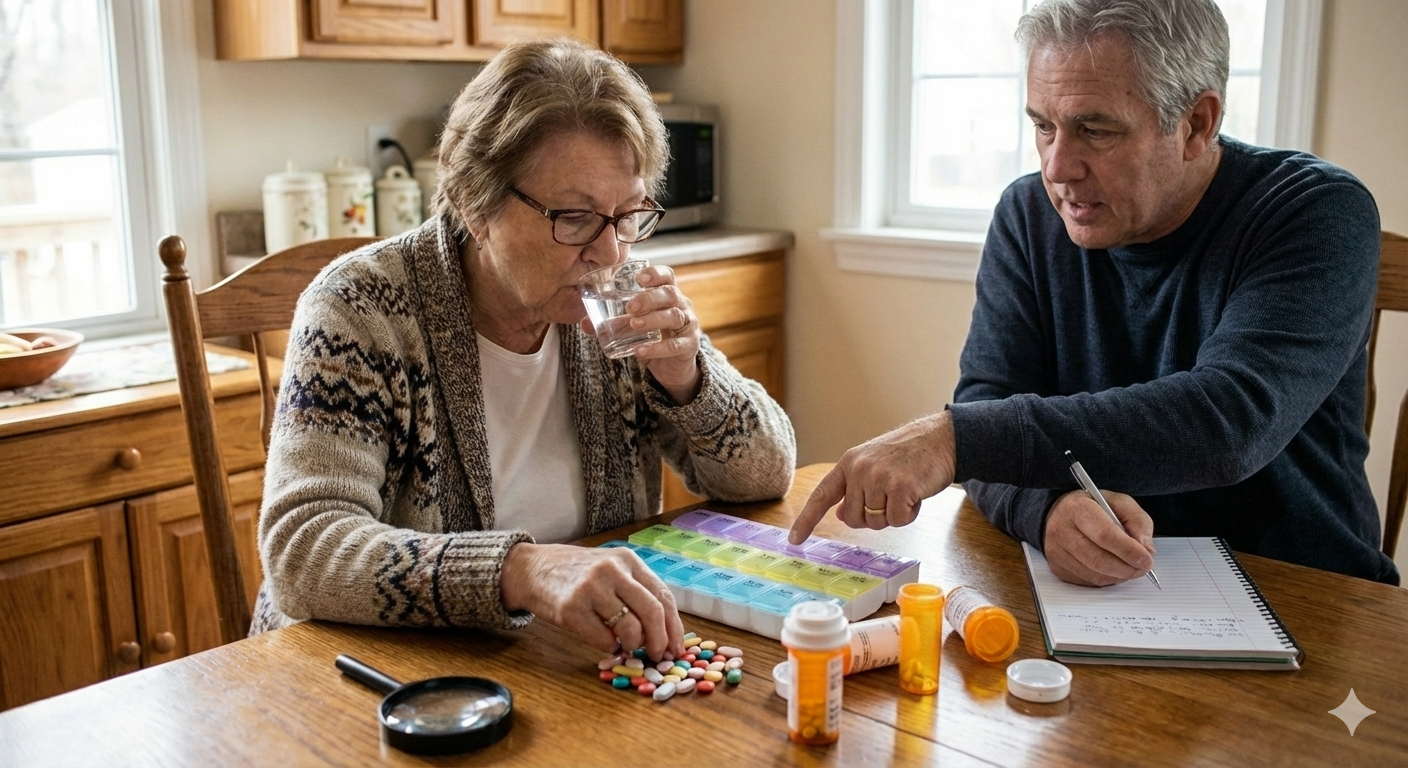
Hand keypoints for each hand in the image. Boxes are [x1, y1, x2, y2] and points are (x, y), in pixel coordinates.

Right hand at [500, 543, 684, 658]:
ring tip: (625, 646)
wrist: (533, 569)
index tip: (677, 648)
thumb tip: (664, 631)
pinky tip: (603, 641)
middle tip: (656, 655)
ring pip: (630, 629)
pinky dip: (608, 647)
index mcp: (628, 560)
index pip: (663, 596)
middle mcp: (612, 571)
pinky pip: (603, 640)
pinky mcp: (571, 608)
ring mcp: (591, 588)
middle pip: (652, 613)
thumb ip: (636, 591)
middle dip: (659, 641)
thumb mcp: (611, 569)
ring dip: (632, 646)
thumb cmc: (577, 574)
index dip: (674, 627)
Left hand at [582, 265, 700, 402]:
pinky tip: (639, 350)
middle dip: (649, 298)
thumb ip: (613, 322)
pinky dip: (656, 348)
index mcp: (668, 294)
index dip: (655, 274)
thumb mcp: (633, 327)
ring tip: (633, 324)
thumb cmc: (654, 336)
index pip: (667, 276)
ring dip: (653, 319)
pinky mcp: (688, 346)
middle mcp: (681, 305)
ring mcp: (688, 325)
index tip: (639, 278)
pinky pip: (675, 345)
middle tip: (630, 306)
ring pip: (674, 317)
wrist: (673, 366)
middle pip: (670, 294)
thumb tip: (584, 323)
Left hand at [788, 412, 957, 543]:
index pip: (822, 495)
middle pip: (855, 519)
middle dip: (874, 517)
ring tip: (906, 491)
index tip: (794, 540)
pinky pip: (897, 521)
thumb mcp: (874, 465)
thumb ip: (855, 489)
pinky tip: (916, 495)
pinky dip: (909, 515)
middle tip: (893, 496)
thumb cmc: (909, 454)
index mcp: (849, 463)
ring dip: (894, 515)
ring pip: (876, 522)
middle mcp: (859, 469)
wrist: (941, 438)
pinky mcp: (900, 487)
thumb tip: (841, 515)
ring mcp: (879, 477)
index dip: (806, 520)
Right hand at [1043, 489, 1156, 585]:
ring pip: (1095, 574)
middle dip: (1127, 568)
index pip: (1104, 535)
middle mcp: (1061, 530)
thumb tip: (1146, 550)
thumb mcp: (1120, 503)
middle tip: (1143, 568)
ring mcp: (1056, 551)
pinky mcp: (1057, 568)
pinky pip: (1088, 581)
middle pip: (1098, 559)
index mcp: (1077, 508)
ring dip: (1119, 575)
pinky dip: (1107, 579)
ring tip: (1129, 567)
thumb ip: (1138, 522)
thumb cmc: (1093, 507)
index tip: (1147, 559)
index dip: (1128, 551)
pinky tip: (1112, 569)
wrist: (1063, 513)